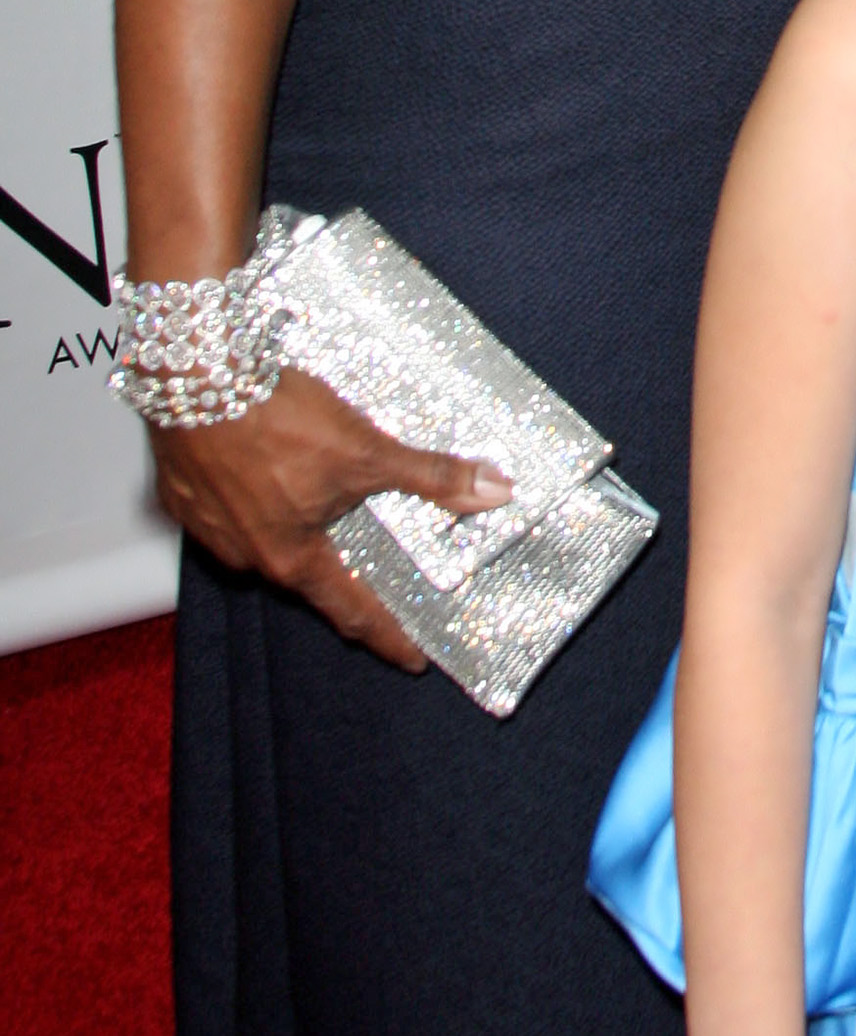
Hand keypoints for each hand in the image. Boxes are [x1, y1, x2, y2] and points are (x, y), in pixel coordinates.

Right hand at [150, 367, 510, 670]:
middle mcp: (247, 554)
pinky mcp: (183, 491)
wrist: (194, 378)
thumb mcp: (369, 450)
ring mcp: (209, 526)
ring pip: (261, 537)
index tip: (409, 656)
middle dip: (340, 571)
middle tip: (372, 570)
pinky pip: (223, 504)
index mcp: (292, 557)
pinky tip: (264, 467)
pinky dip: (247, 494)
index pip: (352, 610)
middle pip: (305, 574)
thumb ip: (431, 475)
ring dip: (290, 525)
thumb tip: (492, 490)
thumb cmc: (274, 419)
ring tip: (319, 501)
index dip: (386, 635)